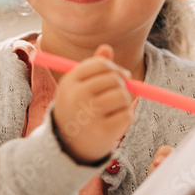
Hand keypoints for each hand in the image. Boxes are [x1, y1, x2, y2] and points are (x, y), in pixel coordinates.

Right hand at [52, 44, 136, 164]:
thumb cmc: (76, 109)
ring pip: (122, 96)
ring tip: (113, 110)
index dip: (115, 68)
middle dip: (121, 85)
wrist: (67, 146)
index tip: (120, 76)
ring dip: (124, 102)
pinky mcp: (102, 131)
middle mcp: (77, 96)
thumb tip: (107, 47)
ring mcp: (89, 114)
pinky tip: (113, 123)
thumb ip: (93, 67)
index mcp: (69, 82)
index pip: (100, 64)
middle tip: (117, 95)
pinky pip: (126, 114)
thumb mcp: (78, 86)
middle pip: (114, 79)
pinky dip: (125, 117)